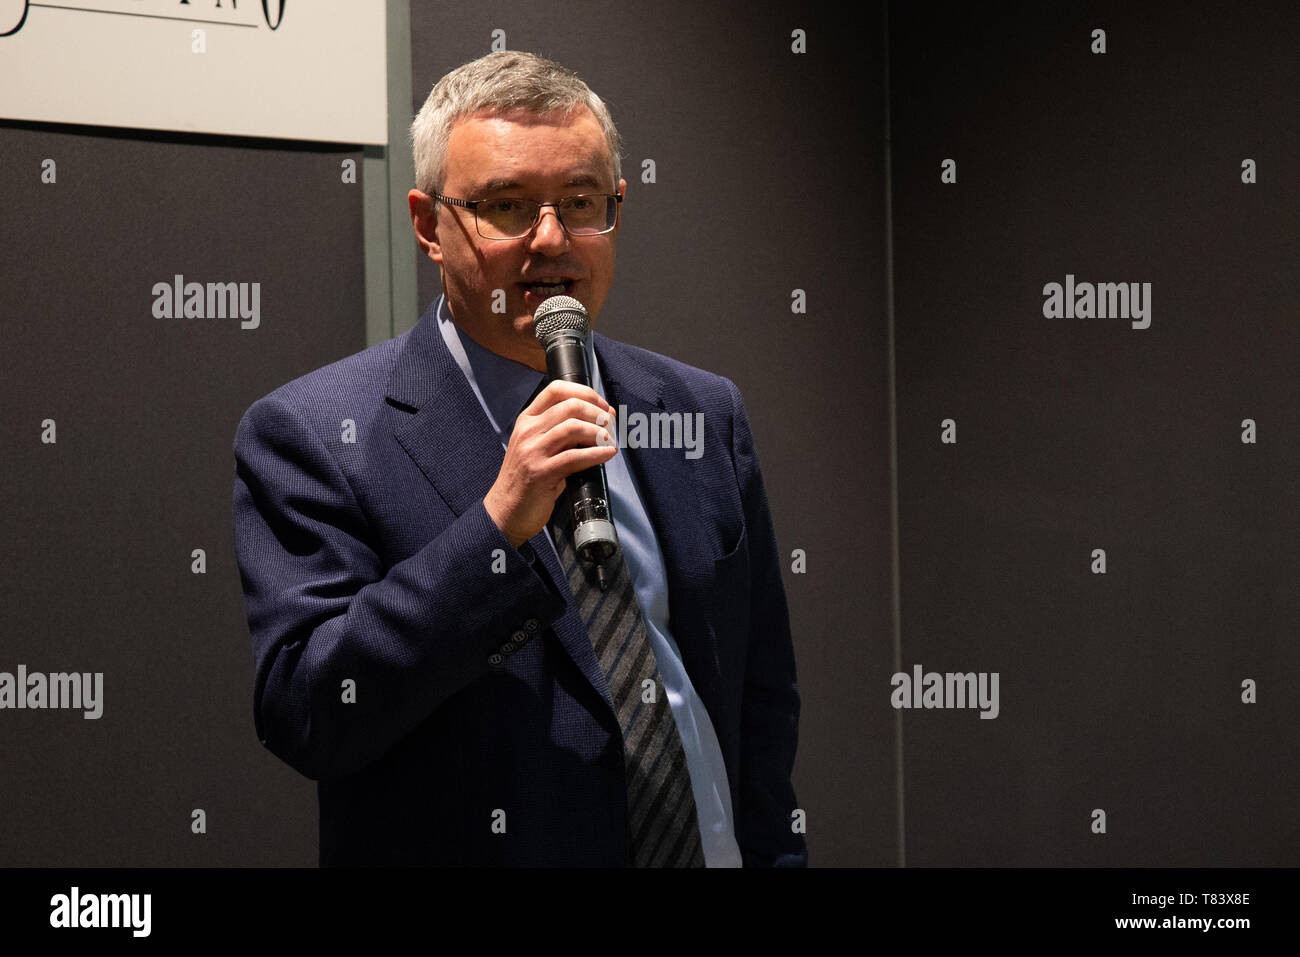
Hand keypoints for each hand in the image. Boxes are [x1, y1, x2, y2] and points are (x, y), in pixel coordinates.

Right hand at [484, 380, 617, 546]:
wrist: (505, 512)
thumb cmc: (527, 481)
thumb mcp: (538, 448)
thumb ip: (560, 433)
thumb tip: (595, 424)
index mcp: (527, 420)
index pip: (556, 390)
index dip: (585, 393)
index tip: (603, 405)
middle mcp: (528, 431)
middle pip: (570, 406)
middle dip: (597, 413)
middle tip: (611, 425)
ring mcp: (532, 451)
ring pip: (573, 427)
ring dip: (599, 433)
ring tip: (610, 441)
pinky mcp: (541, 473)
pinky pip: (575, 457)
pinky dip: (596, 454)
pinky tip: (607, 454)